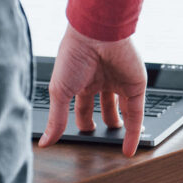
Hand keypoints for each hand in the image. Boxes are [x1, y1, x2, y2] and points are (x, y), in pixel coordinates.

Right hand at [37, 23, 146, 156]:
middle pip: (104, 108)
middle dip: (103, 125)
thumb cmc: (74, 54)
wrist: (97, 33)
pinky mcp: (136, 85)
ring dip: (121, 129)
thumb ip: (56, 118)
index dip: (82, 122)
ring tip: (117, 146)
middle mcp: (102, 81)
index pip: (83, 107)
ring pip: (123, 111)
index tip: (80, 138)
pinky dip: (134, 132)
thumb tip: (45, 141)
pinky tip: (129, 149)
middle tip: (101, 140)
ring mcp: (120, 83)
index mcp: (82, 81)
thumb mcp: (60, 91)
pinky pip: (136, 113)